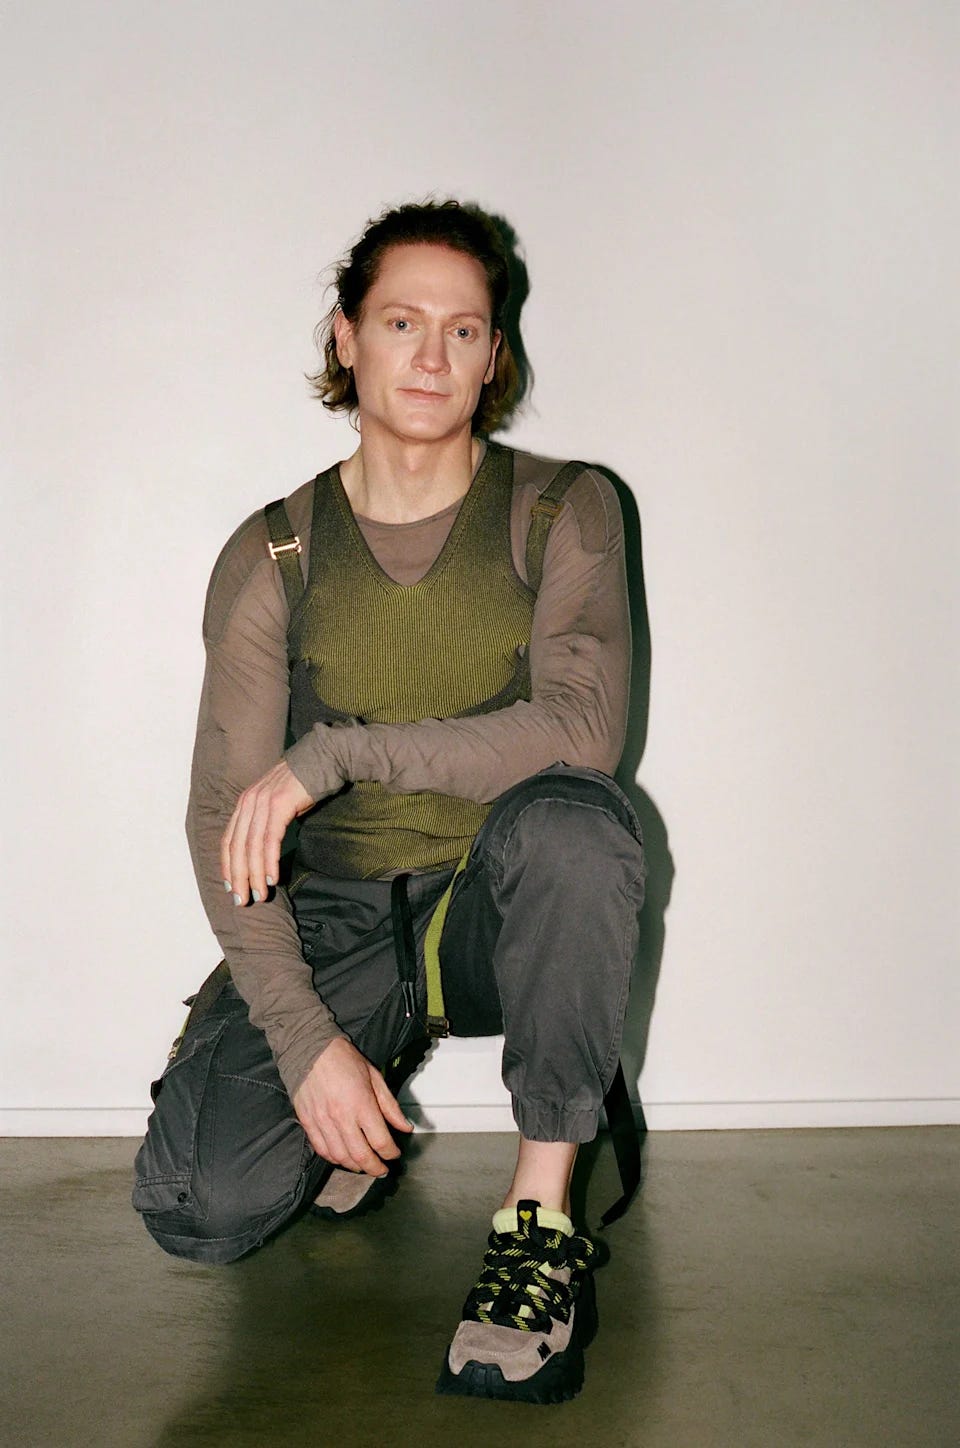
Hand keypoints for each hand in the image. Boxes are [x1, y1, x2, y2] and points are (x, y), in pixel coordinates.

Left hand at [221, 760, 314, 904]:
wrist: (324, 759)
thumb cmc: (304, 784)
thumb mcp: (278, 802)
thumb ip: (267, 821)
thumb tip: (263, 849)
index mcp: (245, 802)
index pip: (229, 839)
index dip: (227, 865)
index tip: (230, 887)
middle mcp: (249, 801)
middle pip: (237, 846)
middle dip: (238, 877)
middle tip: (241, 901)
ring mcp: (263, 802)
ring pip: (252, 846)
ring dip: (254, 874)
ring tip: (259, 895)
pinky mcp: (279, 804)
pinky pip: (270, 839)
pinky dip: (269, 861)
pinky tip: (272, 877)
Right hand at [292, 1038, 412, 1174]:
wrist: (309, 1048)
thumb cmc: (343, 1059)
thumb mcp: (374, 1077)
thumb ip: (390, 1106)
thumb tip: (404, 1127)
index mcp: (361, 1104)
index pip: (380, 1141)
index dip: (391, 1153)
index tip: (394, 1154)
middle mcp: (341, 1117)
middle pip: (361, 1156)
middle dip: (375, 1168)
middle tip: (382, 1170)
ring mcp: (322, 1122)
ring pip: (341, 1157)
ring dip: (355, 1166)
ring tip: (364, 1165)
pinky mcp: (307, 1122)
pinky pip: (322, 1150)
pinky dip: (334, 1159)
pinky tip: (343, 1157)